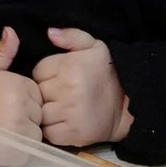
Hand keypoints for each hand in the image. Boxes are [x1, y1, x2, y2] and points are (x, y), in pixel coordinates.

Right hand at [0, 27, 44, 163]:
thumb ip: (2, 52)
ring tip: (3, 130)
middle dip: (25, 115)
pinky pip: (30, 148)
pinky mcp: (18, 150)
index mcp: (19, 84)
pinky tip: (4, 143)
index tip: (5, 103)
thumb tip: (11, 31)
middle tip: (2, 117)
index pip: (36, 93)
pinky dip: (20, 148)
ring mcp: (21, 129)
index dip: (23, 99)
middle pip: (38, 112)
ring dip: (24, 132)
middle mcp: (23, 106)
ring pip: (36, 131)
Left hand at [34, 26, 130, 146]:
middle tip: (61, 95)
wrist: (128, 104)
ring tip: (62, 109)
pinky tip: (65, 122)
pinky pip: (50, 133)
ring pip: (41, 114)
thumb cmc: (105, 73)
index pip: (38, 72)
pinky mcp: (74, 134)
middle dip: (46, 94)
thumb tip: (50, 33)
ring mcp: (70, 113)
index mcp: (68, 66)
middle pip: (38, 94)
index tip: (58, 79)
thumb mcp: (93, 46)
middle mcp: (68, 90)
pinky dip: (55, 130)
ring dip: (48, 112)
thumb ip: (71, 36)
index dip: (46, 76)